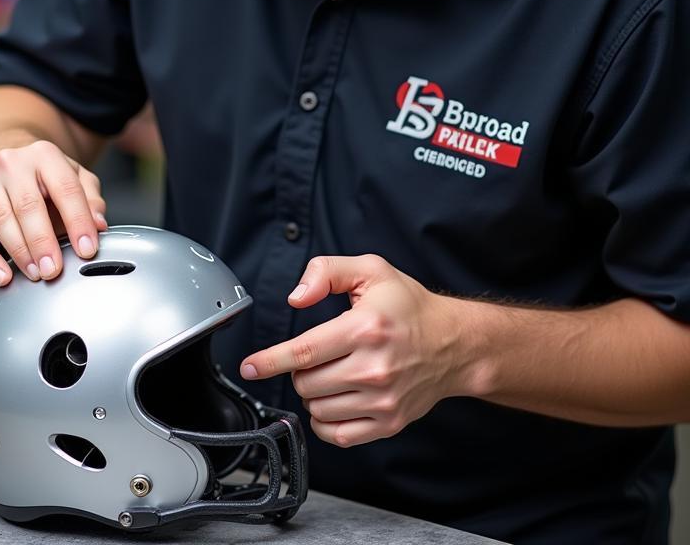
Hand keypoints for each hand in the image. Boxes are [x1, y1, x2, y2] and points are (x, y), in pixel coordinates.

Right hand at [0, 141, 107, 286]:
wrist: (9, 164)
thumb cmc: (45, 178)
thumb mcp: (75, 177)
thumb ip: (90, 199)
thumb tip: (98, 225)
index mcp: (43, 155)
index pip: (65, 189)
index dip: (78, 221)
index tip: (86, 250)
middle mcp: (8, 165)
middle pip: (25, 207)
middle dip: (40, 244)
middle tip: (51, 271)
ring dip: (9, 255)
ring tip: (24, 276)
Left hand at [240, 254, 471, 446]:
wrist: (454, 344)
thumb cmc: (410, 306)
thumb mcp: (370, 270)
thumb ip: (326, 271)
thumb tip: (297, 297)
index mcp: (365, 329)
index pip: (304, 351)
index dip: (270, 360)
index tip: (249, 366)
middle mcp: (374, 368)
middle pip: (307, 383)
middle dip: (299, 370)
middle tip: (317, 355)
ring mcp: (383, 401)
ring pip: (318, 410)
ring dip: (312, 394)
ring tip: (330, 373)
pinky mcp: (389, 423)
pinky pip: (338, 435)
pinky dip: (325, 421)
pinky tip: (333, 401)